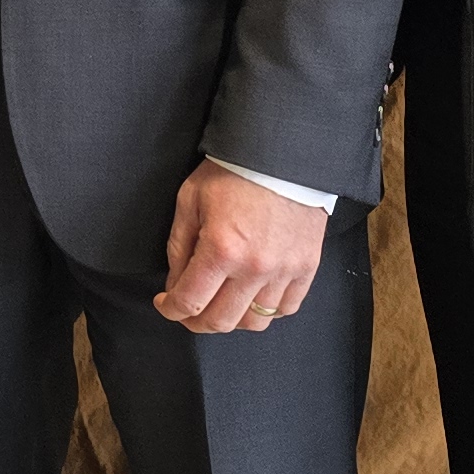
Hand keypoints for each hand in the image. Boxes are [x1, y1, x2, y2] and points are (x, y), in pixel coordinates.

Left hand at [155, 159, 325, 333]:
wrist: (282, 152)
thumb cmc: (235, 170)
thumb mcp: (191, 200)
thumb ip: (179, 246)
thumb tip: (176, 284)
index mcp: (221, 249)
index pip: (189, 302)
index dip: (170, 309)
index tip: (166, 303)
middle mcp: (254, 267)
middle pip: (220, 322)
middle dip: (196, 321)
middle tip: (188, 310)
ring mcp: (285, 270)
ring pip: (254, 322)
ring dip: (232, 318)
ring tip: (222, 302)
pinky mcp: (307, 266)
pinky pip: (286, 308)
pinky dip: (267, 310)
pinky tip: (253, 295)